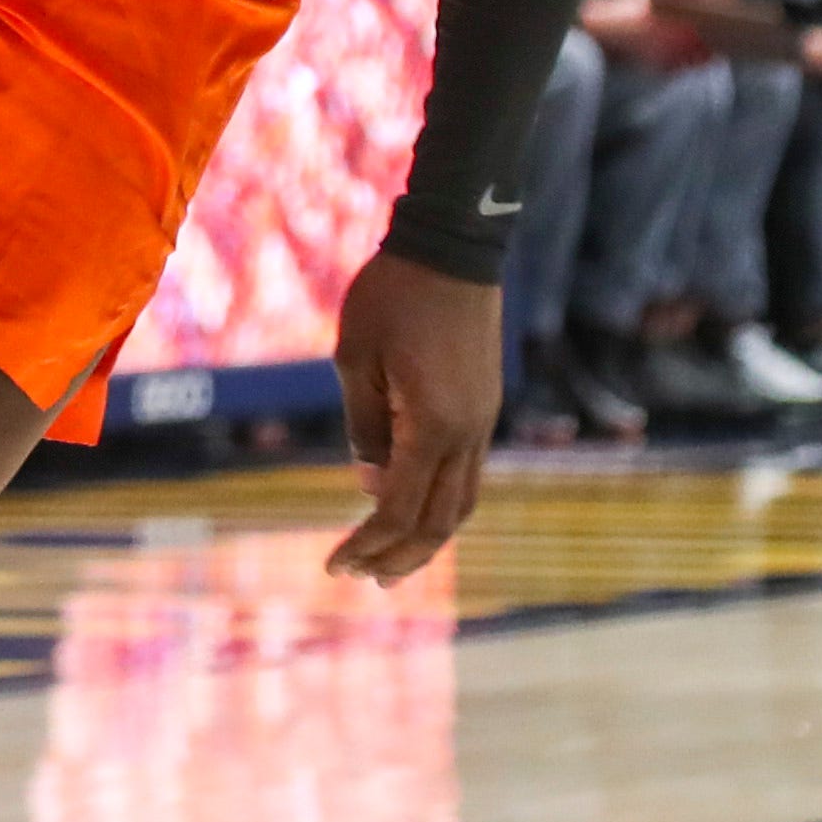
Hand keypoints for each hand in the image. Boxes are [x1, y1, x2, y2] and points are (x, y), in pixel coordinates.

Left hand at [328, 249, 497, 582]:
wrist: (454, 243)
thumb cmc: (394, 294)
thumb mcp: (356, 360)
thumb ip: (365, 429)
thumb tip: (371, 486)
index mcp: (434, 426)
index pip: (398, 510)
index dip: (366, 546)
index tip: (335, 567)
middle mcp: (468, 432)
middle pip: (439, 522)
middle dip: (399, 557)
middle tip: (362, 579)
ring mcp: (483, 419)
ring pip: (462, 502)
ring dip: (426, 537)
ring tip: (391, 562)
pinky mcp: (485, 403)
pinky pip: (468, 473)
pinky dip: (440, 502)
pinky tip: (412, 503)